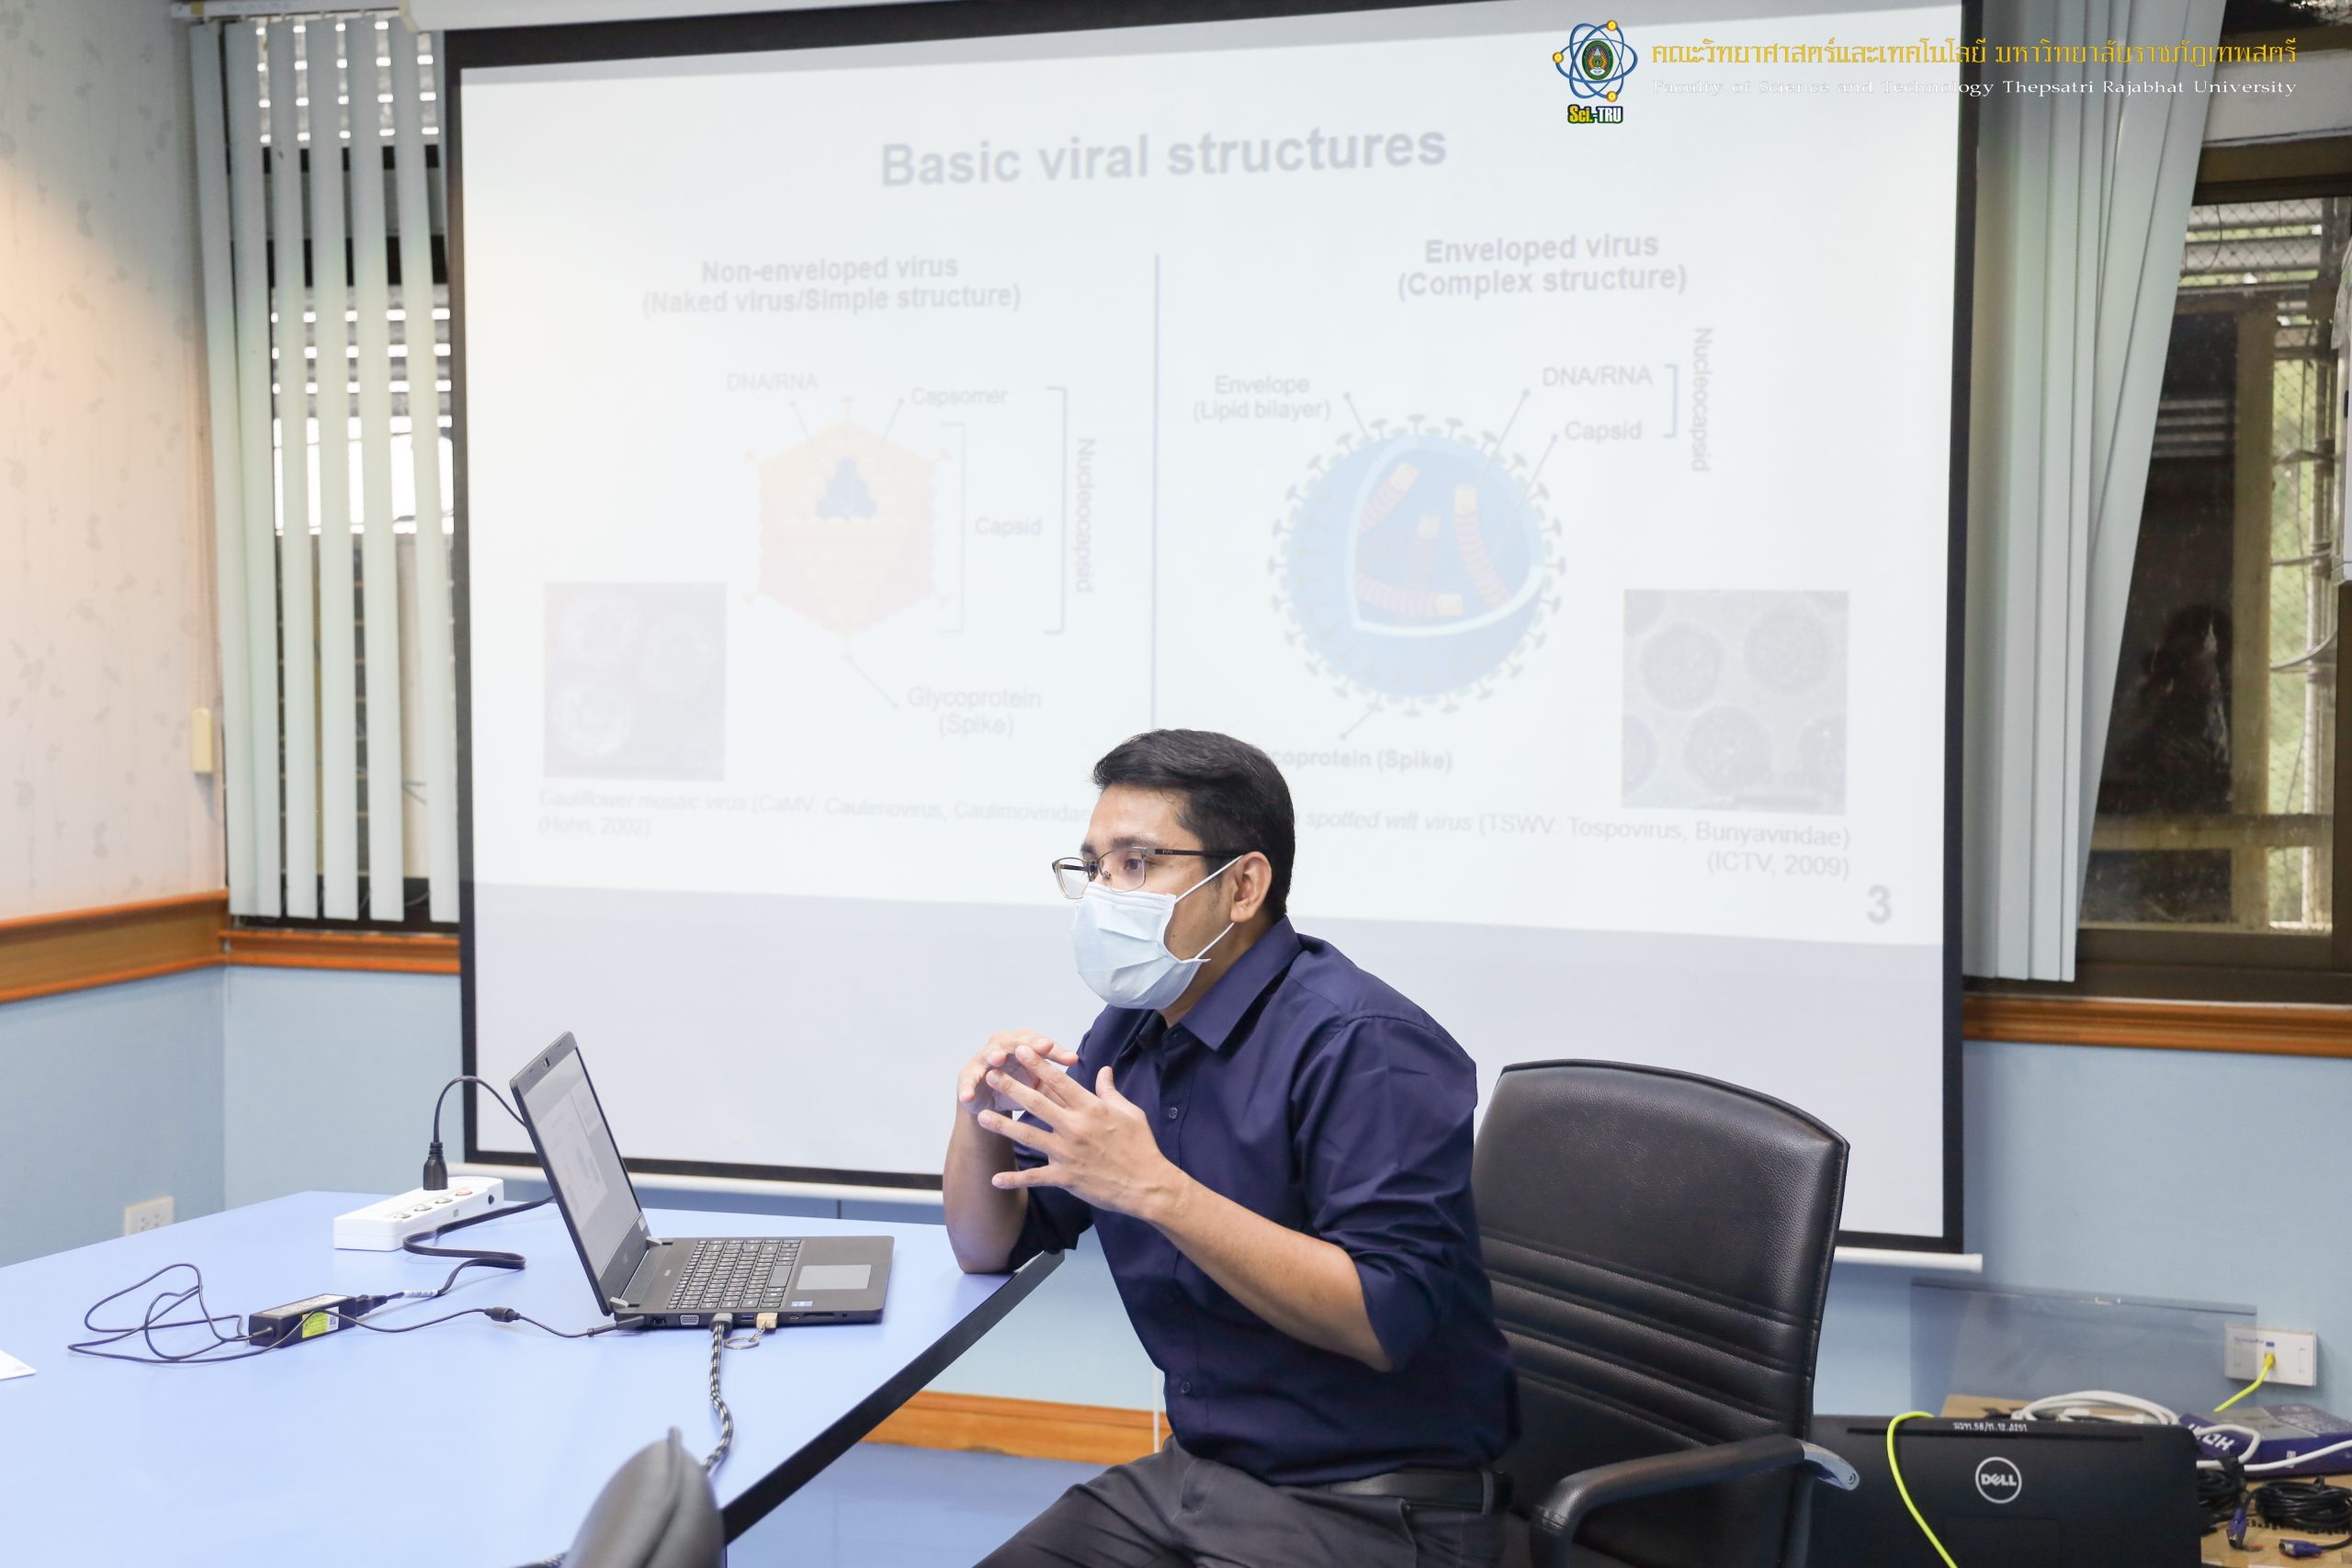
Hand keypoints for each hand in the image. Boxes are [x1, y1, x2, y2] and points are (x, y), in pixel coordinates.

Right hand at [956, 1030, 1079, 1122]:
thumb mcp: (1044, 1085)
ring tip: (998, 1060)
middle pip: (1017, 1041)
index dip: (1058, 1051)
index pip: (1044, 1044)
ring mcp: (983, 1059)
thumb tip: (1105, 1075)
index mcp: (1026, 1045)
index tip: (1074, 1061)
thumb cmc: (1022, 1089)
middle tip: (1041, 1047)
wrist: (990, 1104)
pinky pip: (968, 1080)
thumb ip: (1066, 1078)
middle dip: (1028, 1044)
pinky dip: (967, 1087)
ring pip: (990, 1053)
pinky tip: (969, 1096)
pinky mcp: (967, 1076)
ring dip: (993, 1055)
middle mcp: (1005, 1046)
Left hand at [979, 1044, 1189, 1222]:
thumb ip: (1111, 1091)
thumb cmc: (1140, 1146)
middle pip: (1037, 1103)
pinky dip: (1015, 1179)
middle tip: (990, 1075)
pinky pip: (1035, 1177)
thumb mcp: (1129, 1112)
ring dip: (1003, 1126)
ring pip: (1029, 1136)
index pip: (1059, 1081)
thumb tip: (1103, 1070)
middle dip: (1011, 1087)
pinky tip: (995, 1178)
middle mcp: (1075, 1127)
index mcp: (1091, 1108)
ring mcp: (1068, 1153)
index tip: (1021, 1050)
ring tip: (982, 1117)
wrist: (1147, 1185)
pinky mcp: (1066, 1177)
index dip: (1038, 1064)